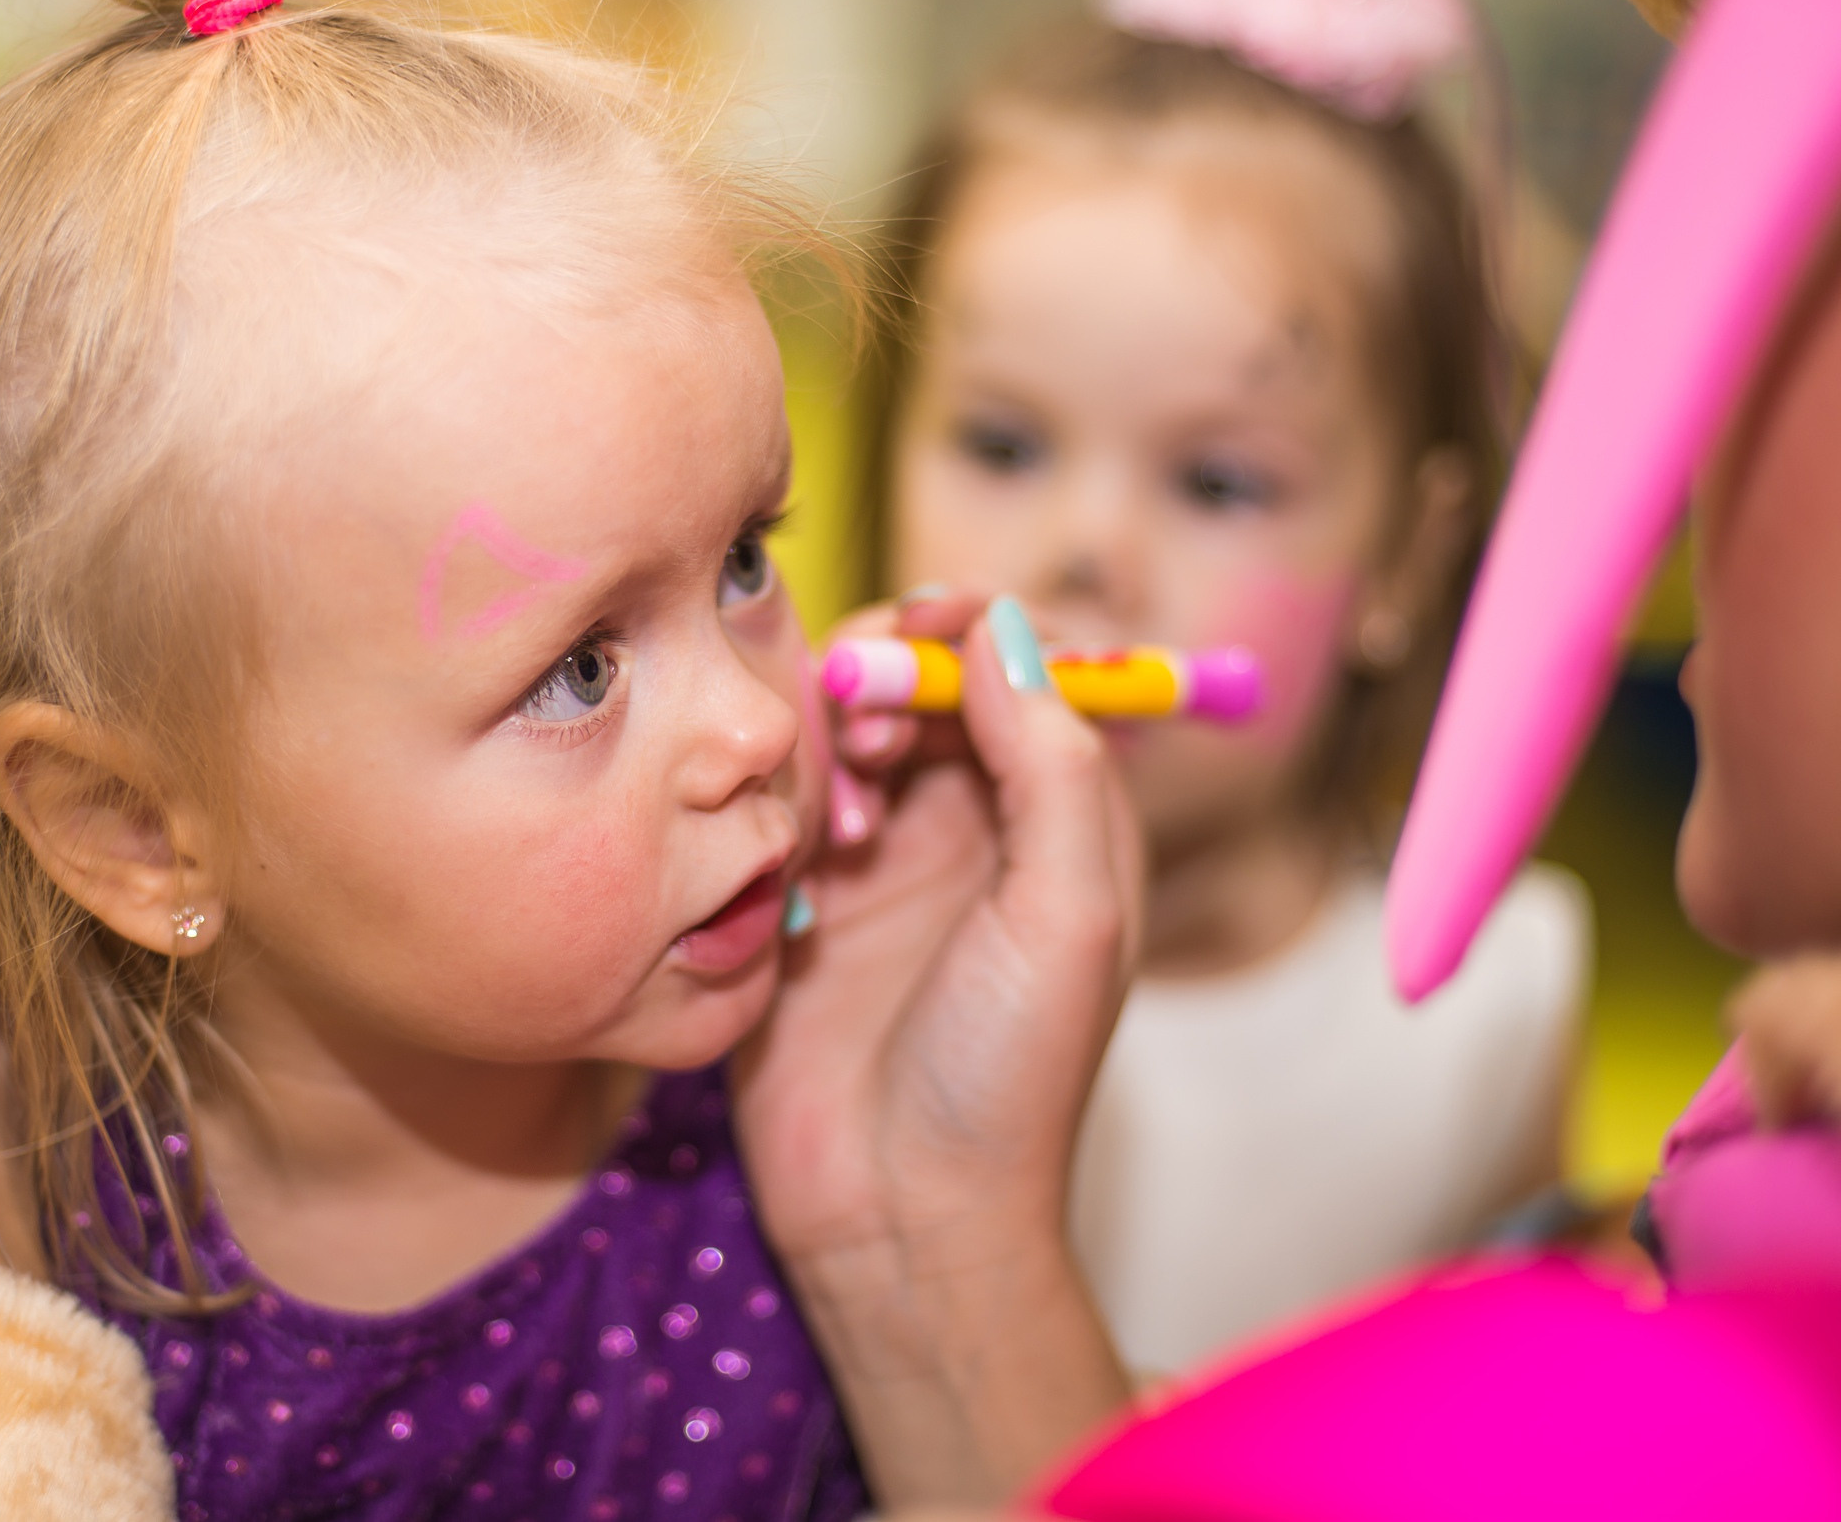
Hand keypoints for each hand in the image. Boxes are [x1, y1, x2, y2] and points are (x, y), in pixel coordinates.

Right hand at [732, 591, 1142, 1502]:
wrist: (896, 1217)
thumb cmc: (1006, 1076)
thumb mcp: (1065, 911)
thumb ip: (1052, 762)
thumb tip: (1004, 623)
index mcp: (1057, 819)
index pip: (1027, 670)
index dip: (983, 628)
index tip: (936, 625)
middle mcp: (968, 821)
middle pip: (923, 676)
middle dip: (894, 669)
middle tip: (876, 727)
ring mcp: (876, 855)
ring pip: (842, 722)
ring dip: (835, 732)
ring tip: (844, 806)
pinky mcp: (795, 895)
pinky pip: (775, 792)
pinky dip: (782, 790)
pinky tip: (801, 849)